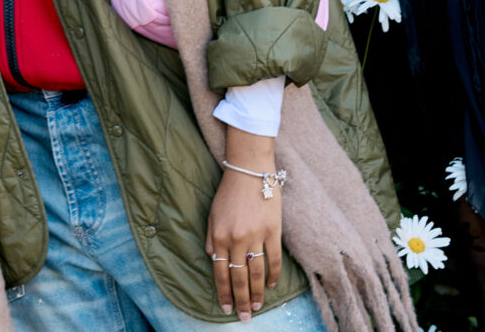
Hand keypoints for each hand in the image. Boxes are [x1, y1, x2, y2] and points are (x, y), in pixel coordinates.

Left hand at [206, 128, 282, 321]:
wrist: (250, 168)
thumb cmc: (229, 190)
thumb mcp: (212, 214)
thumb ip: (211, 238)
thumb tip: (212, 260)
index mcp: (220, 237)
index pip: (221, 273)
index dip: (224, 293)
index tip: (227, 308)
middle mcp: (237, 240)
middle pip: (239, 278)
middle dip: (242, 300)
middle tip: (245, 317)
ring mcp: (256, 235)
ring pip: (257, 273)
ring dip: (258, 293)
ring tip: (258, 307)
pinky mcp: (273, 229)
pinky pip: (274, 259)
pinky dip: (274, 275)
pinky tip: (273, 285)